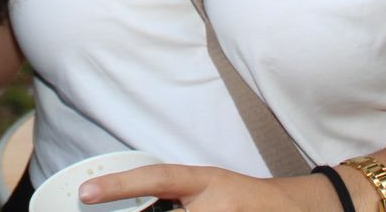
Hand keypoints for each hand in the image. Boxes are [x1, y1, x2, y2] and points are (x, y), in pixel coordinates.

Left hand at [77, 163, 322, 211]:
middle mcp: (217, 200)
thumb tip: (132, 207)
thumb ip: (175, 199)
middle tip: (131, 203)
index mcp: (205, 181)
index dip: (121, 184)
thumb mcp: (210, 192)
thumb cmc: (245, 203)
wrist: (300, 208)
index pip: (157, 178)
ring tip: (208, 207)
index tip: (86, 192)